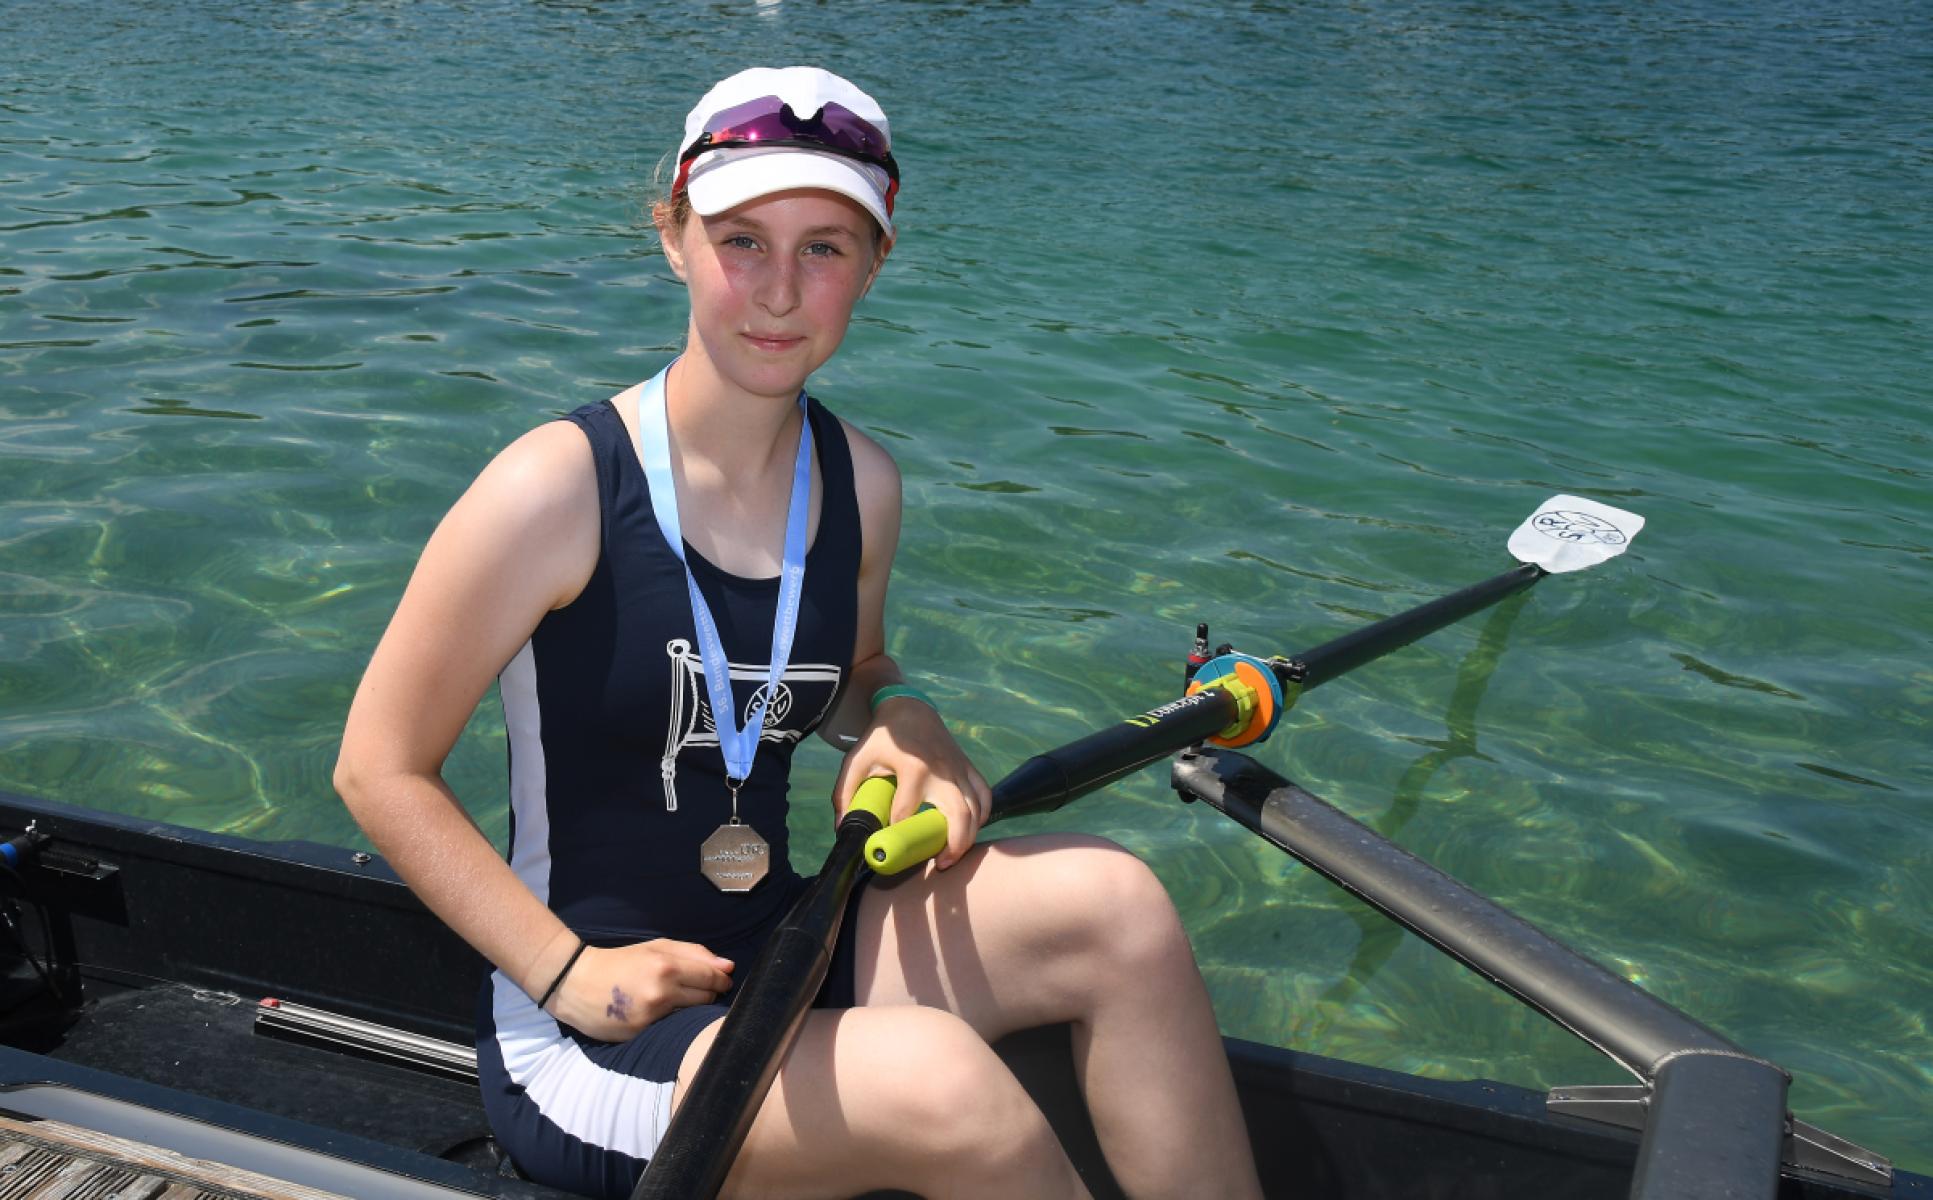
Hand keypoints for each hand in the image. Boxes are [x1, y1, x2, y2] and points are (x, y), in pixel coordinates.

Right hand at [545, 939, 733, 1040]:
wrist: (575, 983)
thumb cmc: (620, 962)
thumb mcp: (655, 947)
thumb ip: (694, 953)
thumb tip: (728, 966)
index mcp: (667, 966)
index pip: (712, 977)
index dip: (721, 980)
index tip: (722, 981)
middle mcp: (662, 993)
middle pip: (706, 998)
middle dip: (708, 994)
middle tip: (695, 990)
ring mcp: (651, 1017)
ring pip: (691, 1016)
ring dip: (691, 1009)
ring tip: (674, 1001)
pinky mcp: (641, 1034)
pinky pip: (670, 1029)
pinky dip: (671, 1023)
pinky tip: (659, 1014)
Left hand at [833, 697, 990, 869]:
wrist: (909, 709)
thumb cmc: (881, 737)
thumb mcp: (857, 760)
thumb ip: (845, 794)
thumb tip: (843, 829)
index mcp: (913, 768)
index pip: (906, 811)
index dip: (898, 832)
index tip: (891, 845)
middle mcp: (942, 770)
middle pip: (958, 815)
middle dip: (953, 845)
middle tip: (941, 864)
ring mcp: (959, 769)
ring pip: (976, 810)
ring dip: (969, 837)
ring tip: (953, 855)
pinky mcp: (968, 767)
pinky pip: (985, 796)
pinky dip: (983, 815)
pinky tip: (972, 830)